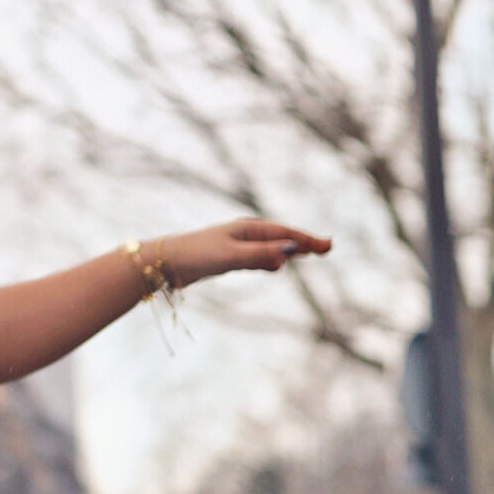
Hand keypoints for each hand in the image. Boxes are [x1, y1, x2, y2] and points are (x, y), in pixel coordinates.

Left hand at [155, 218, 330, 288]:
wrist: (166, 262)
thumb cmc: (197, 255)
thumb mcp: (231, 256)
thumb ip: (260, 255)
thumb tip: (289, 253)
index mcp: (247, 229)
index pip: (285, 233)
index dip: (307, 240)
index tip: (327, 246)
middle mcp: (244, 233)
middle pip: (281, 237)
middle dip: (303, 242)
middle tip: (327, 249)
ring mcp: (237, 244)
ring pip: (271, 246)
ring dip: (289, 249)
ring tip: (308, 253)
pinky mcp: (228, 257)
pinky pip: (258, 256)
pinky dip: (272, 258)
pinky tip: (276, 264)